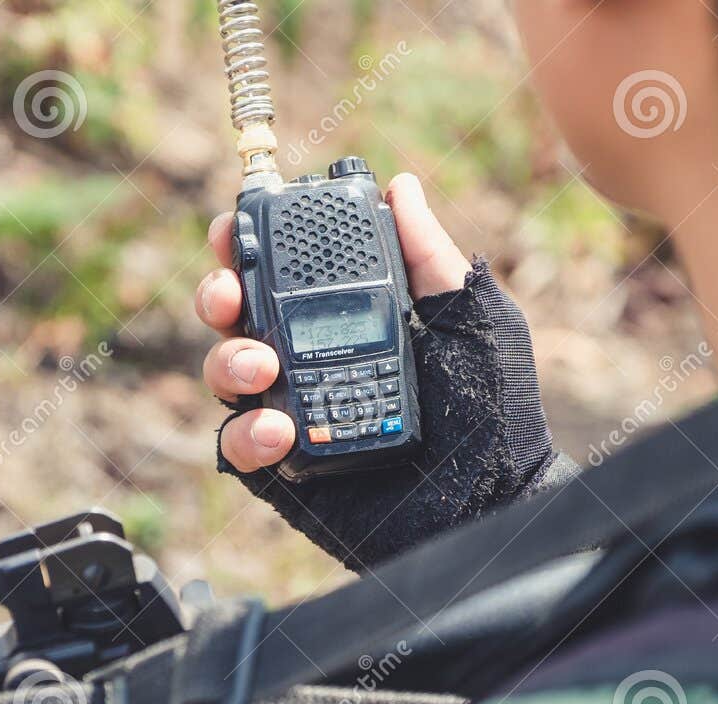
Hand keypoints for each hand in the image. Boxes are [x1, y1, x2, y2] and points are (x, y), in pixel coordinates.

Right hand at [195, 174, 562, 569]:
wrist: (496, 500)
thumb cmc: (498, 413)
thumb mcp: (472, 319)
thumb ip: (430, 256)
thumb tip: (401, 188)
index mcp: (350, 316)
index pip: (284, 271)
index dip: (249, 244)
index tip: (237, 228)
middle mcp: (313, 359)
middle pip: (238, 316)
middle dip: (219, 295)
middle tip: (229, 298)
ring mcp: (297, 413)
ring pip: (228, 375)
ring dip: (230, 362)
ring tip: (264, 368)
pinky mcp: (288, 469)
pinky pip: (240, 446)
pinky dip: (248, 433)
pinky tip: (281, 429)